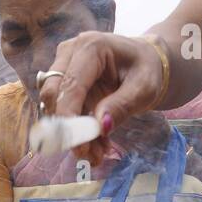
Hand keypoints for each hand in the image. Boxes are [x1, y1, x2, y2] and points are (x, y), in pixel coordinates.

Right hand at [38, 32, 166, 164]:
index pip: (71, 83)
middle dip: (68, 128)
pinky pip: (63, 109)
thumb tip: (100, 126)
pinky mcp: (64, 80)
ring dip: (73, 133)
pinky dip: (77, 130)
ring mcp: (64, 65)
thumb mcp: (144, 89)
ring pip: (56, 105)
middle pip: (54, 93)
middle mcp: (71, 52)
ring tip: (97, 154)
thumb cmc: (147, 69)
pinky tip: (97, 145)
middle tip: (87, 154)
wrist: (146, 62)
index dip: (68, 114)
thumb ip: (122, 105)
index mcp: (92, 47)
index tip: (74, 142)